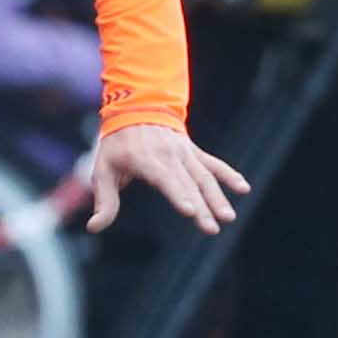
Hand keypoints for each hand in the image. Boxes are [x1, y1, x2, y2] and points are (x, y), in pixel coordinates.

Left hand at [87, 122, 248, 234]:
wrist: (136, 109)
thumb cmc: (116, 146)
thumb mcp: (102, 170)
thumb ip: (104, 201)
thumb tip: (94, 228)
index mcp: (145, 159)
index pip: (164, 179)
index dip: (178, 195)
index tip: (190, 211)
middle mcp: (168, 155)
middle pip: (188, 184)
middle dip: (202, 207)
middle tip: (212, 228)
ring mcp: (184, 153)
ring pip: (204, 176)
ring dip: (217, 197)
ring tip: (228, 217)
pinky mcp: (194, 152)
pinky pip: (213, 164)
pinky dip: (228, 174)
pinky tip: (243, 187)